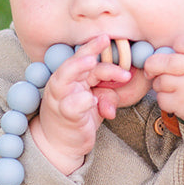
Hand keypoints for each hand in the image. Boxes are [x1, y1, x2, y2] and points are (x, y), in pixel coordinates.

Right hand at [28, 33, 133, 173]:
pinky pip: (70, 106)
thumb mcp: (97, 103)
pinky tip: (92, 101)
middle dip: (88, 49)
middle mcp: (63, 84)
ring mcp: (60, 99)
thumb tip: (124, 85)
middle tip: (104, 39)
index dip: (97, 49)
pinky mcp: (64, 116)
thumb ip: (107, 93)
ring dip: (77, 68)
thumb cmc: (78, 119)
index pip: (85, 59)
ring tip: (91, 63)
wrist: (59, 145)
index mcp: (72, 78)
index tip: (110, 39)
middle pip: (73, 62)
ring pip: (64, 78)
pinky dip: (81, 102)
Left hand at [145, 33, 183, 146]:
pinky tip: (175, 99)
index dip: (176, 45)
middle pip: (165, 61)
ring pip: (161, 81)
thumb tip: (169, 49)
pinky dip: (164, 98)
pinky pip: (161, 98)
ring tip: (171, 85)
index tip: (175, 50)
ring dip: (160, 83)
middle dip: (153, 63)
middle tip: (151, 67)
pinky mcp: (182, 105)